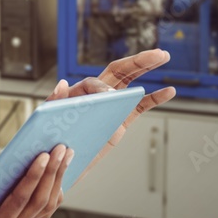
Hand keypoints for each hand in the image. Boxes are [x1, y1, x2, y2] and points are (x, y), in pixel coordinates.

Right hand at [0, 143, 73, 217]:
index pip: (18, 203)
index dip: (32, 179)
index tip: (43, 155)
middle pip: (38, 202)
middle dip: (51, 174)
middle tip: (62, 147)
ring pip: (46, 201)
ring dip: (57, 176)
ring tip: (66, 149)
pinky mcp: (18, 212)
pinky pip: (42, 198)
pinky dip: (52, 179)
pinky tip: (58, 160)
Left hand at [46, 49, 175, 187]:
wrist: (61, 163)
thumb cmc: (50, 139)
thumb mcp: (47, 120)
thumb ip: (53, 102)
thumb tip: (63, 82)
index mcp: (78, 93)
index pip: (95, 82)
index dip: (104, 87)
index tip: (110, 98)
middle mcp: (96, 94)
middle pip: (119, 71)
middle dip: (137, 61)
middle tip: (157, 53)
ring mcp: (111, 106)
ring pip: (131, 83)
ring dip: (147, 67)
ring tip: (164, 55)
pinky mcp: (121, 120)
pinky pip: (140, 106)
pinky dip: (155, 98)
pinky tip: (170, 91)